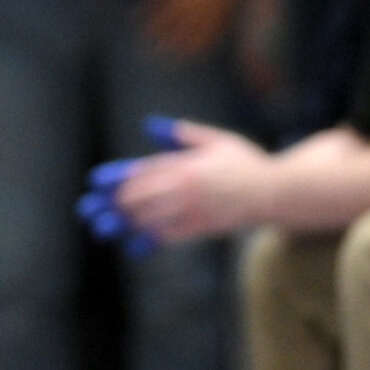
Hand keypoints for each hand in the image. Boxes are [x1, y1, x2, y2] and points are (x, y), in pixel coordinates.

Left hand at [109, 121, 268, 243]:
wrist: (277, 191)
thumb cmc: (245, 162)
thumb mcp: (216, 140)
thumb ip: (183, 133)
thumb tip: (152, 125)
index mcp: (186, 164)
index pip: (144, 170)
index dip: (117, 177)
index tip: (95, 182)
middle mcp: (187, 187)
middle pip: (141, 196)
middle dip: (113, 203)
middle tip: (92, 209)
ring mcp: (194, 209)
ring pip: (152, 217)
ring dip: (126, 222)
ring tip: (104, 226)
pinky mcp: (203, 227)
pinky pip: (172, 235)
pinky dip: (151, 239)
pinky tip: (134, 244)